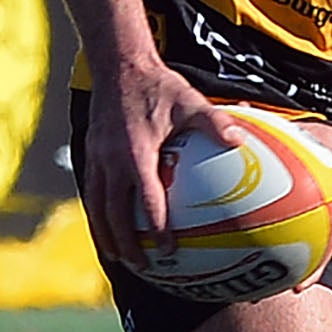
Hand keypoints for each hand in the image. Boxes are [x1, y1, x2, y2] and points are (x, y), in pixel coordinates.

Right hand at [80, 63, 238, 263]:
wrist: (118, 64)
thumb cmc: (159, 85)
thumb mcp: (190, 101)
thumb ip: (214, 122)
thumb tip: (241, 141)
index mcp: (136, 152)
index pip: (145, 200)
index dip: (156, 228)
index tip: (169, 251)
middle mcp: (111, 160)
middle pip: (113, 214)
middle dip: (127, 244)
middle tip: (143, 266)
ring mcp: (97, 158)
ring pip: (97, 207)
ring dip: (107, 235)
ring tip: (120, 259)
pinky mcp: (90, 153)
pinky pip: (93, 192)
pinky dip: (99, 215)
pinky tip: (109, 228)